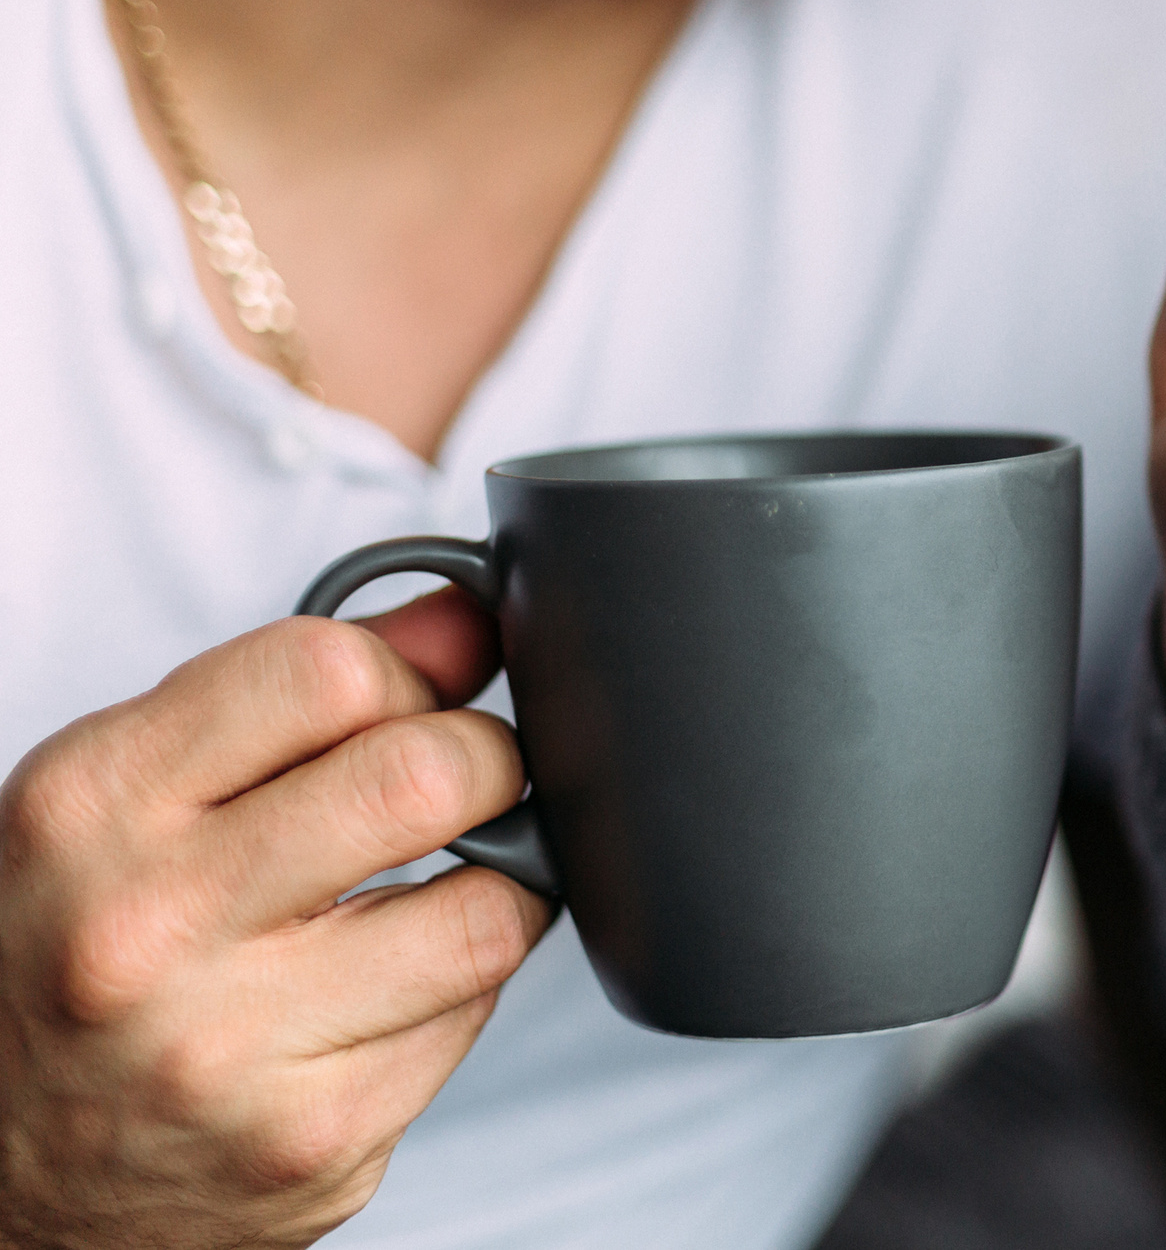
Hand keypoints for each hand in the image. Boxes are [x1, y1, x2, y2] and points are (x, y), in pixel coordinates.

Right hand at [0, 590, 550, 1249]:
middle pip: (428, 776)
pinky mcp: (311, 1140)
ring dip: (495, 890)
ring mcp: (230, 1046)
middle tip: (461, 788)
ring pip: (488, 910)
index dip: (409, 675)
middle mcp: (148, 925)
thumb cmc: (83, 946)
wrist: (6, 1167)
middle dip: (482, 766)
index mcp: (93, 805)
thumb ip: (295, 689)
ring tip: (427, 897)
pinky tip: (384, 996)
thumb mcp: (134, 792)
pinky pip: (471, 1018)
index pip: (329, 670)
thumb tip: (466, 620)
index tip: (415, 702)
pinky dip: (456, 994)